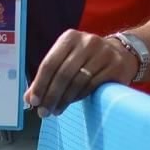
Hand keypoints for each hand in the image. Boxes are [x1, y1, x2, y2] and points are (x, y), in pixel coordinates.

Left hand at [24, 29, 138, 115]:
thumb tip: (28, 98)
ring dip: (64, 99)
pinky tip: (71, 103)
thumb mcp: (66, 60)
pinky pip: (93, 86)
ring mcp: (104, 53)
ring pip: (78, 81)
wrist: (121, 54)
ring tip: (55, 110)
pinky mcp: (116, 66)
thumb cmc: (86, 60)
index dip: (40, 84)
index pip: (49, 63)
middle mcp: (87, 42)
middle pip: (63, 73)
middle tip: (43, 112)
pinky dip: (79, 96)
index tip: (33, 101)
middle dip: (51, 95)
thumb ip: (47, 77)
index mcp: (69, 38)